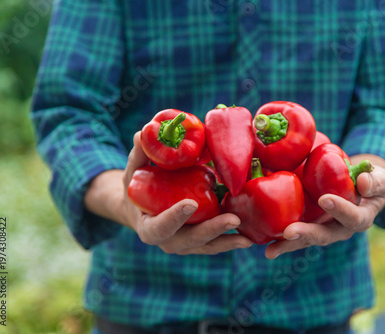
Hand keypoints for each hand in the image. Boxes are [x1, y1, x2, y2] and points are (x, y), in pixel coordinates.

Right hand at [85, 132, 252, 254]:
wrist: (143, 210)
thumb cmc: (138, 189)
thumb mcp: (134, 173)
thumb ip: (140, 156)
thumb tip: (142, 134)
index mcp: (149, 227)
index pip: (161, 226)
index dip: (174, 217)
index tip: (190, 204)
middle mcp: (168, 241)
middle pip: (191, 239)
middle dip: (212, 230)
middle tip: (233, 219)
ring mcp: (186, 245)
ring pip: (208, 246)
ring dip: (228, 241)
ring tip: (248, 238)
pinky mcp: (200, 243)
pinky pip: (216, 244)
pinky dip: (232, 241)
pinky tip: (249, 238)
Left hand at [265, 154, 384, 258]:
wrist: (359, 189)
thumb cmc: (371, 182)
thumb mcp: (380, 179)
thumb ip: (375, 181)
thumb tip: (362, 182)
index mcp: (360, 218)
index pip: (352, 217)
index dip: (340, 210)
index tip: (325, 199)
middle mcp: (340, 230)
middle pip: (323, 236)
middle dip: (306, 235)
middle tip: (289, 233)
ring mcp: (323, 231)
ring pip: (305, 241)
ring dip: (287, 245)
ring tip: (270, 250)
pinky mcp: (308, 227)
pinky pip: (294, 236)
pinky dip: (279, 241)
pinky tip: (262, 244)